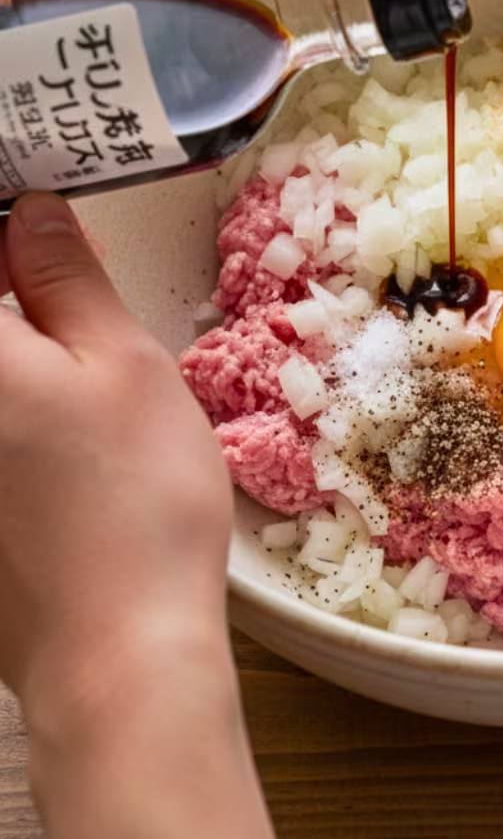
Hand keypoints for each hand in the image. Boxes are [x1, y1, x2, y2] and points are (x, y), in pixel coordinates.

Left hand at [0, 193, 273, 838]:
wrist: (116, 658)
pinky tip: (46, 405)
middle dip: (11, 280)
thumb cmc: (133, 499)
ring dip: (14, 335)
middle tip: (53, 257)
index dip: (10, 221)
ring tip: (60, 326)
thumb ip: (64, 275)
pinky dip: (12, 393)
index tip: (37, 202)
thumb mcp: (120, 361)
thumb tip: (31, 212)